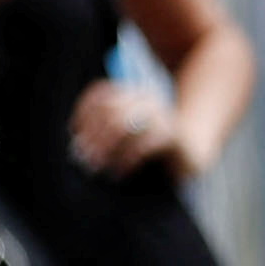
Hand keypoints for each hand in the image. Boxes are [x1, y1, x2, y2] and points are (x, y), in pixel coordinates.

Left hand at [69, 79, 186, 178]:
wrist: (190, 154)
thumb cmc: (149, 146)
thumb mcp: (126, 133)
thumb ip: (106, 131)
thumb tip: (78, 145)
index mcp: (132, 93)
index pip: (101, 92)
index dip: (84, 111)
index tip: (74, 132)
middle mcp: (147, 99)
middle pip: (110, 110)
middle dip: (92, 135)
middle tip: (82, 157)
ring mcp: (162, 114)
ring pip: (123, 125)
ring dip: (104, 147)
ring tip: (95, 167)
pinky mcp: (172, 134)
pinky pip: (144, 144)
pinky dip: (126, 159)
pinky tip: (118, 173)